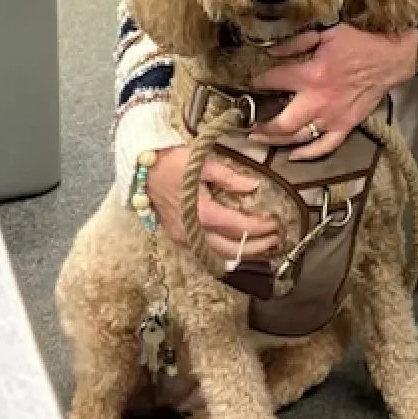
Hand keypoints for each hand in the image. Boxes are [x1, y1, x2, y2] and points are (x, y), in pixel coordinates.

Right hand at [146, 146, 279, 260]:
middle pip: (231, 249)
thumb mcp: (203, 164)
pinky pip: (205, 252)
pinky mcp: (178, 237)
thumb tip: (253, 186)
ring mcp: (184, 237)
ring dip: (242, 254)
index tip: (275, 223)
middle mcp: (193, 231)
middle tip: (275, 239)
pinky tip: (236, 248)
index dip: (260, 228)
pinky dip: (224, 253)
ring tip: (261, 246)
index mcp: (202, 212)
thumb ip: (230, 177)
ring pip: (218, 256)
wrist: (142, 168)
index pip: (238, 227)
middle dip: (256, 246)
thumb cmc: (173, 162)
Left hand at [249, 23, 417, 159]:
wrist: (390, 58)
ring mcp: (333, 118)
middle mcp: (319, 101)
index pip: (274, 81)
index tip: (251, 83)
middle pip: (282, 123)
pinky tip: (293, 155)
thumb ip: (296, 43)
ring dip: (276, 141)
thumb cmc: (359, 43)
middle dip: (261, 126)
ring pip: (299, 138)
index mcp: (311, 75)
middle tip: (246, 125)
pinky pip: (325, 147)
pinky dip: (307, 154)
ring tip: (260, 138)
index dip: (259, 82)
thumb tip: (271, 53)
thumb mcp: (326, 33)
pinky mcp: (346, 126)